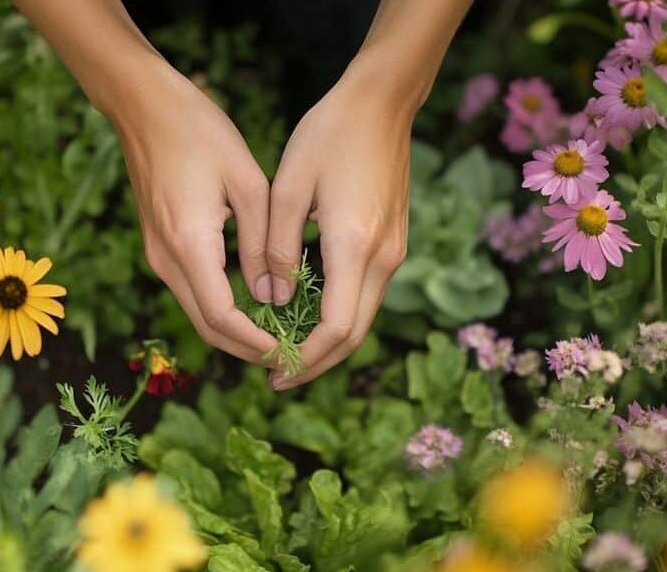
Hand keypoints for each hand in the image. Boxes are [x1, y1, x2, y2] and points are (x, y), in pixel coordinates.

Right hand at [113, 66, 277, 362]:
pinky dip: (222, 309)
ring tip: (279, 336)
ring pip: (198, 313)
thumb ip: (261, 243)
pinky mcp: (158, 246)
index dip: (255, 343)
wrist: (144, 107)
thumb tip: (273, 295)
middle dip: (247, 348)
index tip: (287, 352)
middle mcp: (166, 259)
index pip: (221, 317)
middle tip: (288, 357)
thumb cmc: (199, 132)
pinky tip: (255, 305)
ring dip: (235, 332)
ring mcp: (157, 255)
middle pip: (206, 327)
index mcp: (189, 244)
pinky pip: (192, 291)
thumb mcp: (247, 182)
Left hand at [265, 66, 411, 389]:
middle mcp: (383, 256)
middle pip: (355, 335)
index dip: (306, 359)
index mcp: (354, 245)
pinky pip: (365, 293)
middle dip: (316, 362)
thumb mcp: (287, 188)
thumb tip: (274, 301)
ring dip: (327, 342)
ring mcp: (393, 250)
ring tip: (286, 351)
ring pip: (362, 317)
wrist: (382, 101)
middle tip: (276, 375)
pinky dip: (338, 315)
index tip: (273, 370)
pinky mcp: (393, 241)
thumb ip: (277, 248)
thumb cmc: (328, 135)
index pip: (337, 329)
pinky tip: (306, 313)